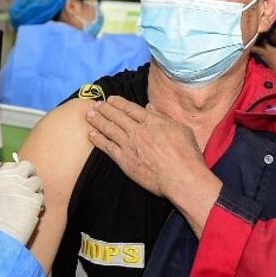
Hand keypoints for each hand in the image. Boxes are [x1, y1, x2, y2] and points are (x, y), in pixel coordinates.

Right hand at [0, 160, 44, 244]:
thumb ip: (0, 188)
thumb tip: (11, 184)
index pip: (10, 165)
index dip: (17, 171)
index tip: (19, 177)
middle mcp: (10, 181)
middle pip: (27, 166)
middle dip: (30, 174)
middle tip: (30, 184)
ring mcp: (23, 189)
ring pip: (37, 181)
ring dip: (36, 190)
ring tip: (30, 202)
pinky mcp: (34, 200)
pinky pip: (41, 197)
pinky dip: (39, 204)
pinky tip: (33, 212)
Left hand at [85, 97, 220, 230]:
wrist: (180, 177)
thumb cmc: (186, 155)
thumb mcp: (181, 129)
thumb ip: (163, 118)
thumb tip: (150, 108)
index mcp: (152, 121)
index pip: (131, 108)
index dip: (119, 102)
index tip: (111, 99)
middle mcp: (138, 130)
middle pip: (117, 116)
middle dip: (104, 109)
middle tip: (95, 104)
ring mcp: (129, 145)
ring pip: (109, 129)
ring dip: (98, 120)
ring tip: (89, 115)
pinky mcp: (124, 160)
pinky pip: (107, 147)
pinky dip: (98, 139)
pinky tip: (91, 135)